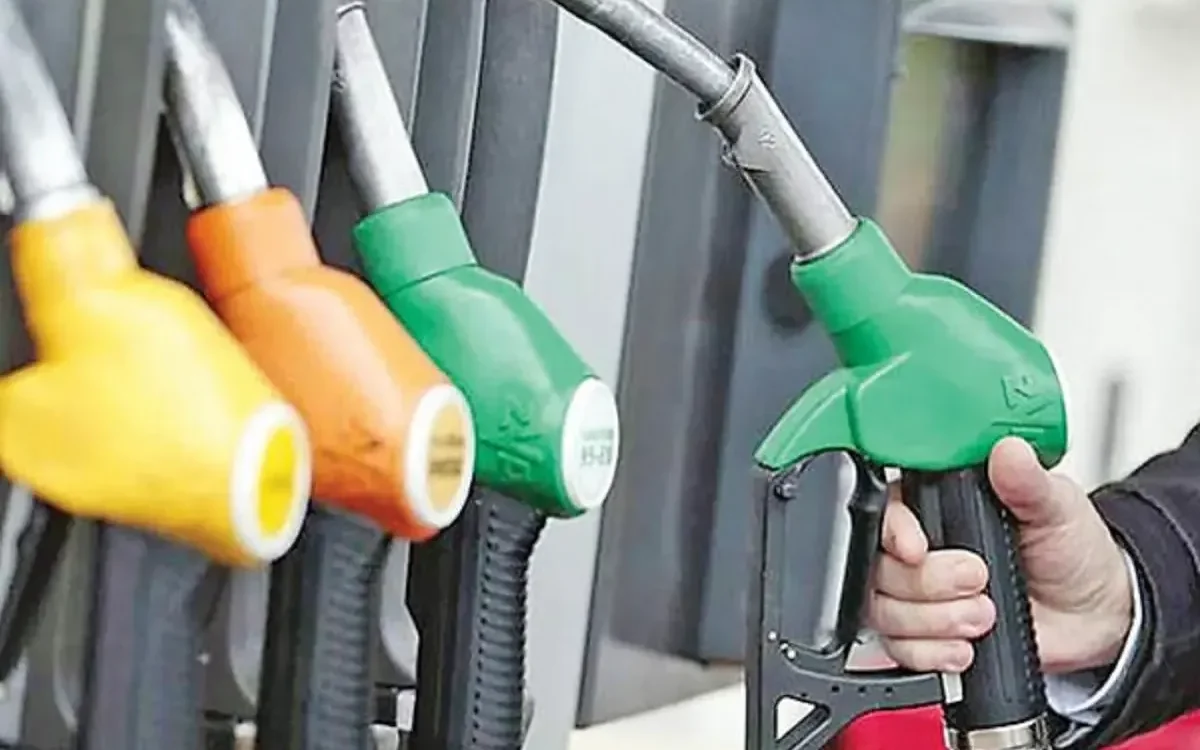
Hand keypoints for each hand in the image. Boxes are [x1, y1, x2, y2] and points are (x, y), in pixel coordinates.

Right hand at [868, 437, 1133, 675]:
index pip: (886, 511)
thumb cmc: (1072, 551)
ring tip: (984, 616)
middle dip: (928, 583)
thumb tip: (1009, 451)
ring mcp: (919, 593)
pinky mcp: (925, 633)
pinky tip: (966, 646)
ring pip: (884, 609)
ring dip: (935, 620)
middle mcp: (922, 547)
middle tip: (978, 580)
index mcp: (941, 503)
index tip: (919, 549)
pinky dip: (932, 652)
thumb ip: (1028, 481)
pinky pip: (898, 648)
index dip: (895, 532)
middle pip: (881, 566)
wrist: (1095, 613)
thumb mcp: (1057, 507)